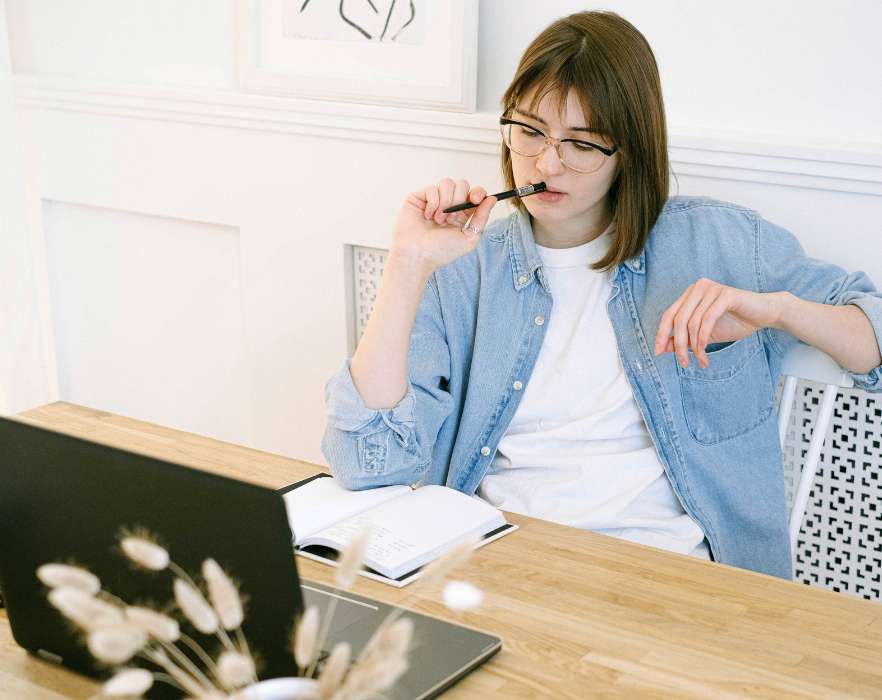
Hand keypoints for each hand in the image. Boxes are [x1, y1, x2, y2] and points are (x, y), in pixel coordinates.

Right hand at [391, 178, 497, 275]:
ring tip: (438, 220)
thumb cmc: (440, 251)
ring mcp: (433, 199)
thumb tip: (492, 198)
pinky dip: (432, 203)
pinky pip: (432, 188)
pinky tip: (426, 216)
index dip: (478, 192)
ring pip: (447, 183)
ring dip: (445, 203)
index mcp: (461, 214)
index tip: (476, 199)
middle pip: (462, 184)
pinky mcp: (419, 197)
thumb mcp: (469, 238)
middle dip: (458, 200)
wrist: (417, 256)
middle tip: (450, 219)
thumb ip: (482, 218)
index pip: (474, 193)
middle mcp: (448, 205)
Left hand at [654, 278, 785, 368]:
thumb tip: (662, 348)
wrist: (765, 314)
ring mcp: (711, 289)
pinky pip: (707, 320)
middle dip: (678, 345)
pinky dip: (703, 339)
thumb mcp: (704, 334)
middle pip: (678, 320)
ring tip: (701, 360)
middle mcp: (697, 288)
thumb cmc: (735, 322)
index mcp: (690, 294)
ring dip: (694, 347)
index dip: (661, 334)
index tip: (659, 353)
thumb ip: (684, 338)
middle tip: (683, 363)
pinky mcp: (725, 295)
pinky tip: (705, 352)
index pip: (668, 315)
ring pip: (692, 323)